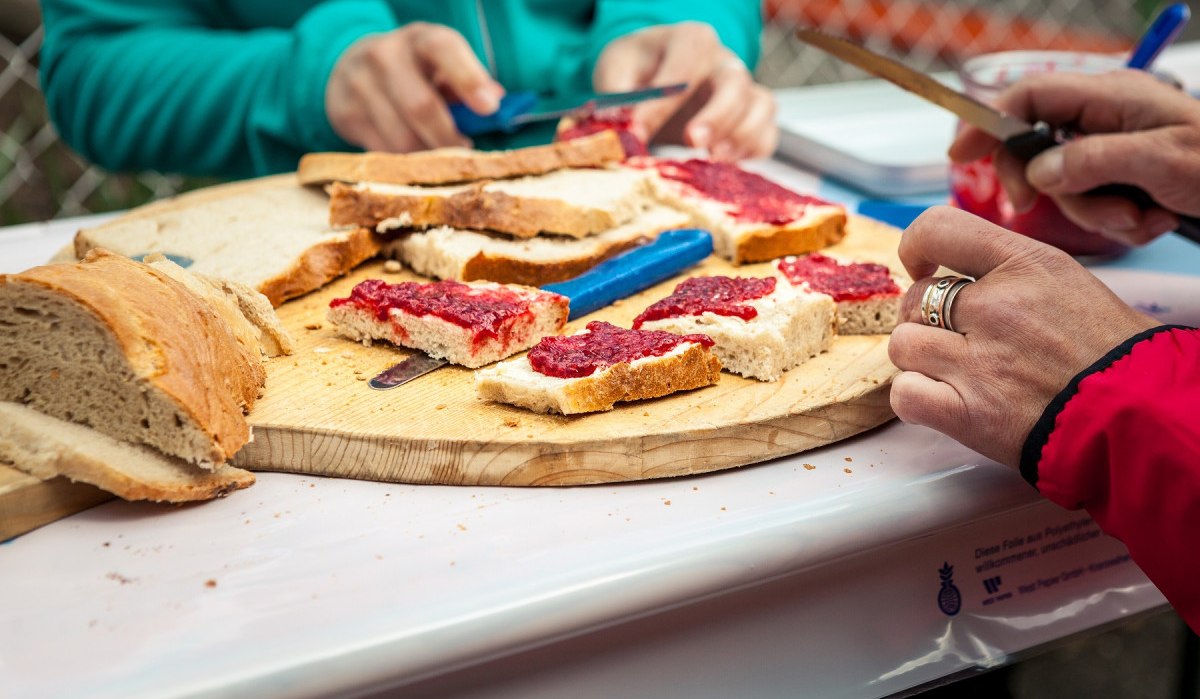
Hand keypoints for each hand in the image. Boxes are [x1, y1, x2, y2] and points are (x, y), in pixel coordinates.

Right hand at [326, 23, 504, 151]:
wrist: (350, 67)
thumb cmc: (414, 71)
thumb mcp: (441, 65)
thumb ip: (470, 83)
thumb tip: (498, 103)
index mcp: (419, 39)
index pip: (444, 50)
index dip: (469, 79)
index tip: (489, 108)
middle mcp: (385, 55)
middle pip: (421, 106)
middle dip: (448, 138)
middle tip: (466, 153)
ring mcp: (359, 84)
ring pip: (401, 138)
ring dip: (427, 155)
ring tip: (439, 155)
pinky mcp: (345, 113)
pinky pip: (382, 152)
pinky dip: (404, 162)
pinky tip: (414, 157)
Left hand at [593, 22, 777, 160]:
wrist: (653, 77)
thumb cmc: (636, 71)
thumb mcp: (616, 72)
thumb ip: (616, 98)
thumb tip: (625, 132)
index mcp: (689, 40)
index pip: (686, 62)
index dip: (664, 100)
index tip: (638, 131)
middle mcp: (722, 61)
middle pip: (735, 83)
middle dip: (717, 116)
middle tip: (692, 142)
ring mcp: (742, 89)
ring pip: (760, 106)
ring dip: (741, 136)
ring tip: (713, 159)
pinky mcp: (750, 118)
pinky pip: (767, 133)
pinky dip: (753, 151)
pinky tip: (725, 165)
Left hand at [887, 206, 1157, 467]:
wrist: (1142, 416)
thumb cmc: (1110, 354)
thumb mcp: (1067, 282)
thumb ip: (1007, 273)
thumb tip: (952, 275)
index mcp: (1026, 264)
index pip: (937, 228)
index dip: (916, 248)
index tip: (921, 267)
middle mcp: (997, 306)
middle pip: (914, 298)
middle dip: (923, 319)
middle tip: (953, 338)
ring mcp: (979, 361)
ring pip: (902, 345)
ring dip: (920, 361)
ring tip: (955, 372)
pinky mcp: (968, 413)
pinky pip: (904, 394)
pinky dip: (916, 400)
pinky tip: (945, 402)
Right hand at [950, 70, 1199, 245]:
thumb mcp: (1160, 161)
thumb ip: (1092, 162)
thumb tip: (1039, 173)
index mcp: (1108, 97)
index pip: (1028, 96)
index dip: (988, 122)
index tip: (961, 155)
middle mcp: (1103, 120)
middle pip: (1036, 149)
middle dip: (1043, 185)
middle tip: (1036, 206)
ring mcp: (1111, 151)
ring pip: (1065, 186)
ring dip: (1096, 213)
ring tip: (1138, 217)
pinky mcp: (1121, 180)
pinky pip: (1093, 204)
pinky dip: (1118, 220)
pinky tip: (1152, 218)